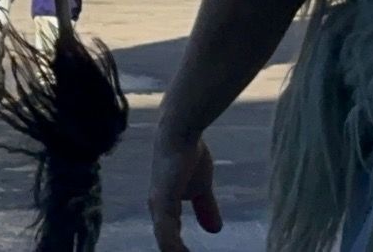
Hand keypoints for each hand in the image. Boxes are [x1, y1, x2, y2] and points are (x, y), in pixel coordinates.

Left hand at [148, 132, 222, 250]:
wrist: (182, 132)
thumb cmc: (188, 155)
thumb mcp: (201, 189)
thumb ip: (206, 208)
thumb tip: (215, 231)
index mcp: (165, 211)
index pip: (170, 242)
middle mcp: (158, 212)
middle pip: (166, 247)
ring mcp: (158, 208)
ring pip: (166, 245)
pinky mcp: (162, 202)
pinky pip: (167, 234)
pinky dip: (175, 250)